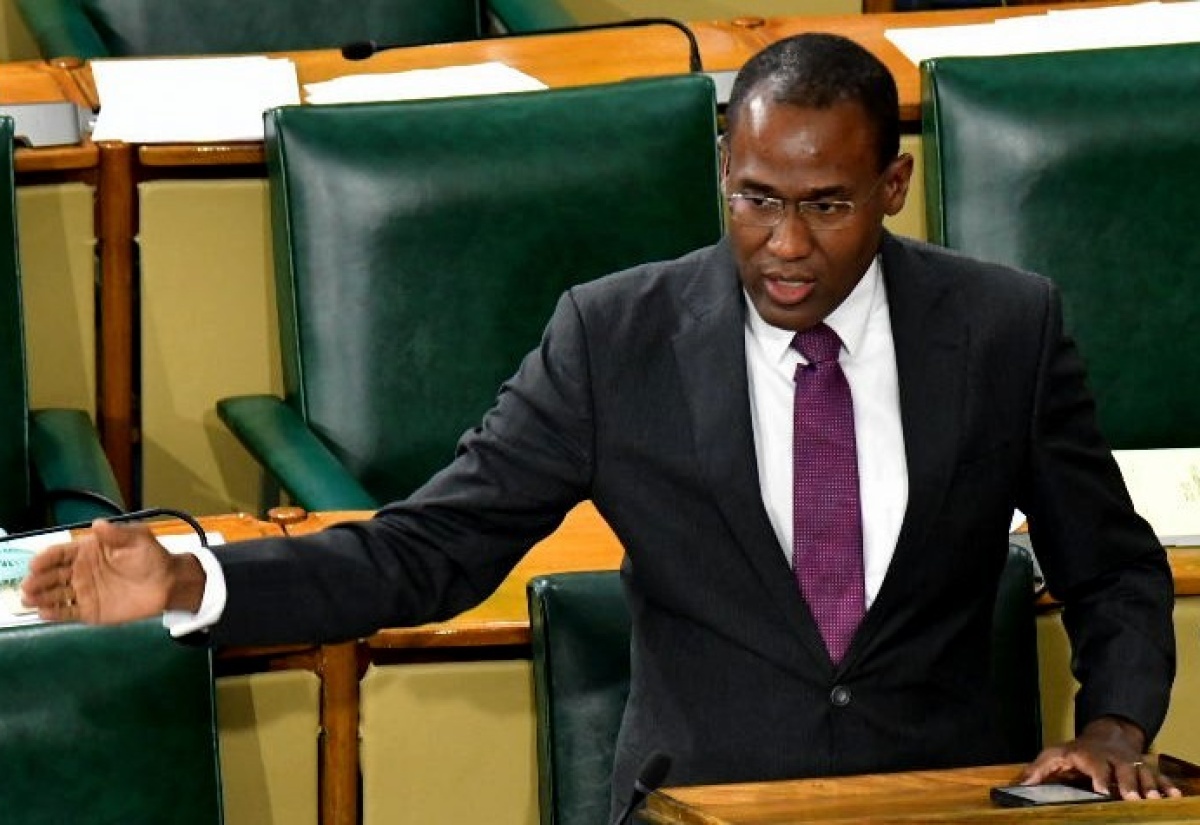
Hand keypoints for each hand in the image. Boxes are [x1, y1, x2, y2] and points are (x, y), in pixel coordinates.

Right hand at [20, 520, 203, 623]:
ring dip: (40, 597)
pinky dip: (55, 614)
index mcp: (87, 551)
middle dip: (37, 580)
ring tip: (29, 600)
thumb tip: (98, 524)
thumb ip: (117, 534)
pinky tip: (44, 614)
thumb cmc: (152, 557)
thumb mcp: (138, 539)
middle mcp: (80, 571)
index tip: (36, 564)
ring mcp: (83, 592)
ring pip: (56, 594)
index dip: (46, 558)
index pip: (60, 554)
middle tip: (28, 586)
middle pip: (52, 575)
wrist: (169, 583)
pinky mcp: (90, 610)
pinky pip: (68, 612)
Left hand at [1020, 716, 1181, 799]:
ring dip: (1149, 786)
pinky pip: (1158, 776)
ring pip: (1143, 773)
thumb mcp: (1055, 755)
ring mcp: (1131, 763)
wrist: (1107, 734)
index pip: (1095, 766)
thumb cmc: (1078, 750)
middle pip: (1123, 770)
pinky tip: (1174, 796)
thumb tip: (1021, 784)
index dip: (1099, 778)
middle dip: (1128, 783)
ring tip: (1154, 800)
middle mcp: (1114, 759)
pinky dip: (1167, 785)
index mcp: (1091, 756)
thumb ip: (1039, 769)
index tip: (1102, 790)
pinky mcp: (1144, 768)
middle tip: (1132, 798)